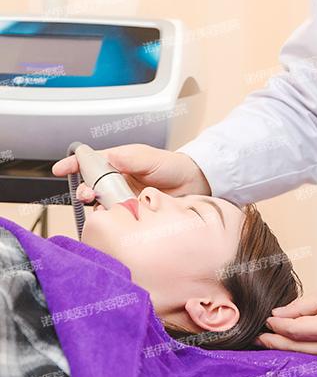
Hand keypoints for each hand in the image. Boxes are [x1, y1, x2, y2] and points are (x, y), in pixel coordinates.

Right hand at [51, 144, 210, 203]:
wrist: (196, 185)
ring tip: (97, 206)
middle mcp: (119, 180)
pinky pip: (114, 217)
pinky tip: (111, 220)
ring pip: (100, 202)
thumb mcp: (152, 158)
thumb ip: (131, 158)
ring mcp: (123, 197)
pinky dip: (109, 219)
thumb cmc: (174, 167)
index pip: (93, 161)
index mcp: (121, 162)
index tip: (61, 168)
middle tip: (85, 194)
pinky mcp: (131, 214)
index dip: (75, 164)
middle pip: (92, 184)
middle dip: (84, 188)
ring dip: (95, 205)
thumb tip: (110, 156)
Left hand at [255, 280, 316, 370]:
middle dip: (276, 343)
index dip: (279, 325)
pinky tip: (300, 350)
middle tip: (260, 338)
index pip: (296, 330)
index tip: (267, 320)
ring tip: (274, 344)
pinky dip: (311, 356)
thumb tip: (279, 313)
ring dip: (291, 352)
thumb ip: (302, 305)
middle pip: (299, 350)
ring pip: (310, 360)